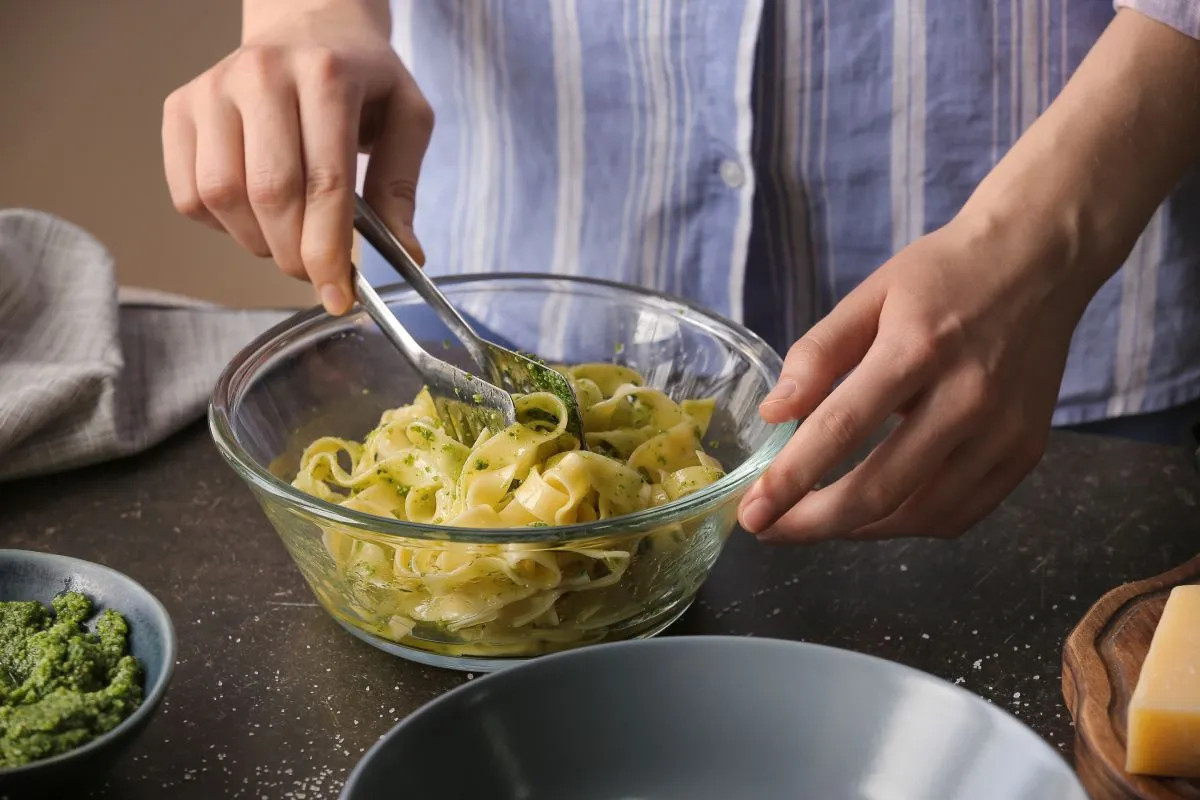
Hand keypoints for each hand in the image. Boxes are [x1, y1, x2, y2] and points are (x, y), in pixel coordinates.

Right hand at [162, 0, 432, 313]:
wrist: (308, 25)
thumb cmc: (362, 79)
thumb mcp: (406, 119)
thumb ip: (401, 186)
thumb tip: (406, 255)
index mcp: (327, 75)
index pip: (325, 182)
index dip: (330, 251)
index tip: (340, 297)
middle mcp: (262, 75)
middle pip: (270, 195)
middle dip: (296, 254)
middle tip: (318, 271)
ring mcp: (212, 89)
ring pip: (221, 198)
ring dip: (259, 242)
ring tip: (289, 237)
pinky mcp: (180, 108)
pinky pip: (188, 195)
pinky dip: (223, 225)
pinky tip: (255, 213)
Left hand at [737, 210, 1090, 541]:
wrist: (1040, 261)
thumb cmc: (943, 276)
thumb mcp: (869, 295)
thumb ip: (818, 355)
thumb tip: (773, 414)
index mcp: (918, 350)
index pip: (841, 429)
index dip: (791, 479)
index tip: (752, 513)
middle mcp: (967, 399)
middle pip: (879, 488)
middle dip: (813, 522)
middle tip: (769, 529)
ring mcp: (1003, 433)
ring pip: (918, 515)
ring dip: (856, 530)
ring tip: (815, 520)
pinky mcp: (1025, 454)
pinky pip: (959, 516)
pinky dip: (908, 526)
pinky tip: (874, 513)